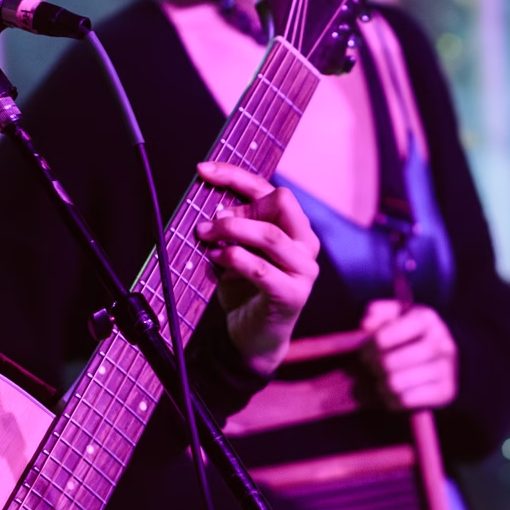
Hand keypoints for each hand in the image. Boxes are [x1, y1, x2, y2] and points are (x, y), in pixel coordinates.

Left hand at [194, 161, 320, 376]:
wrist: (252, 338)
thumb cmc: (244, 290)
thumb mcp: (236, 250)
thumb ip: (232, 228)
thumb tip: (214, 206)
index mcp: (294, 228)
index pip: (269, 188)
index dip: (235, 176)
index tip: (204, 170)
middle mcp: (305, 244)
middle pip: (282, 201)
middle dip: (240, 206)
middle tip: (210, 222)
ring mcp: (303, 270)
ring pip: (271, 234)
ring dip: (233, 231)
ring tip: (208, 237)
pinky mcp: (293, 295)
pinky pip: (262, 269)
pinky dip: (235, 259)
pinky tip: (217, 258)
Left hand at [359, 298, 458, 411]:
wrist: (438, 355)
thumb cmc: (406, 332)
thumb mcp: (393, 315)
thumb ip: (377, 313)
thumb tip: (367, 325)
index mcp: (427, 319)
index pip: (383, 338)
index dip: (368, 347)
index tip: (365, 350)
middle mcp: (442, 342)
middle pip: (388, 364)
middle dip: (373, 367)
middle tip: (370, 368)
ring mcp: (447, 369)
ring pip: (395, 384)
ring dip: (380, 385)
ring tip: (379, 380)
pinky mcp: (446, 392)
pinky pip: (405, 401)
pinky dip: (392, 400)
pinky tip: (392, 392)